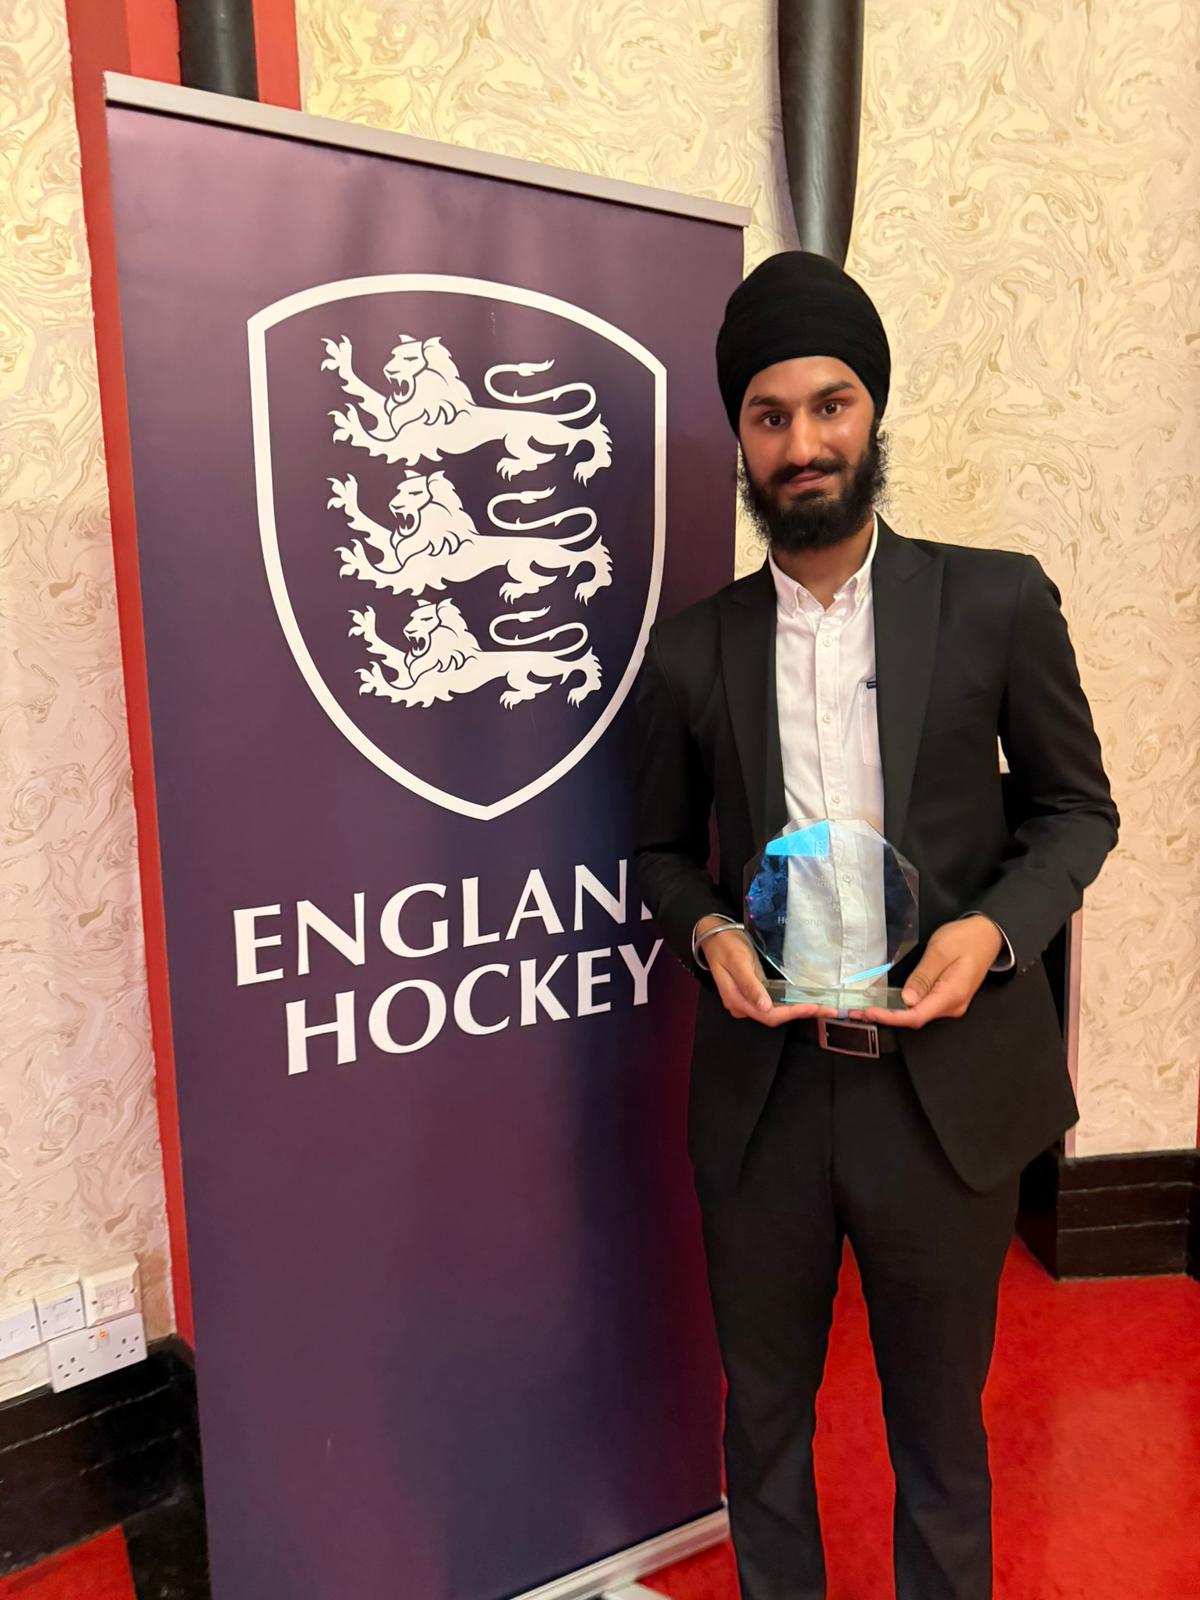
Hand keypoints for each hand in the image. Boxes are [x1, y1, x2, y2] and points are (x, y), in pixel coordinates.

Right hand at [697, 916, 837, 1028]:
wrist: (715, 935)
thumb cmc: (726, 945)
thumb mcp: (738, 962)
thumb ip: (750, 985)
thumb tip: (764, 1007)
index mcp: (736, 1000)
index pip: (768, 1015)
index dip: (792, 1013)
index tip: (813, 1008)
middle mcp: (742, 1006)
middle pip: (774, 1017)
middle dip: (800, 1013)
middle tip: (826, 1009)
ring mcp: (747, 1001)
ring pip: (775, 1012)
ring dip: (797, 1010)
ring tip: (821, 1007)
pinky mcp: (753, 994)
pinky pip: (773, 1004)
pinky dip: (790, 1004)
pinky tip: (804, 1001)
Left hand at [856, 915, 1002, 1029]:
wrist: (987, 935)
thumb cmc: (966, 939)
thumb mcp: (940, 952)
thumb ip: (923, 977)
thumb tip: (907, 999)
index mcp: (952, 995)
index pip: (916, 1016)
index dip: (890, 1017)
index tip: (869, 1012)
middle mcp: (952, 1006)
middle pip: (915, 1019)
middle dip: (886, 1017)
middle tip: (857, 1012)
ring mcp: (951, 1004)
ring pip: (918, 1015)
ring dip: (892, 1013)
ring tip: (866, 1009)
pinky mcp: (947, 998)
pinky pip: (923, 1007)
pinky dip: (902, 1008)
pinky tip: (887, 1004)